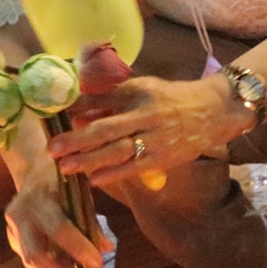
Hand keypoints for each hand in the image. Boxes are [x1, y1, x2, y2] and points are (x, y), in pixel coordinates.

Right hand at [3, 157, 107, 267]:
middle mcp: (20, 215)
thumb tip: (107, 249)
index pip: (60, 230)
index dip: (79, 249)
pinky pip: (31, 259)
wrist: (33, 168)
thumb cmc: (64, 179)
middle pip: (36, 256)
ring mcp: (11, 228)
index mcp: (40, 199)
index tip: (99, 263)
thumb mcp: (80, 192)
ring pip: (31, 263)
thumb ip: (91, 220)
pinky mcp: (12, 237)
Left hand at [47, 74, 250, 187]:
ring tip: (66, 166)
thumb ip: (112, 97)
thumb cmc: (171, 99)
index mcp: (139, 92)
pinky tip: (95, 179)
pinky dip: (114, 174)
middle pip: (106, 128)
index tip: (52, 114)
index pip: (102, 98)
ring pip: (118, 151)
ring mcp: (157, 138)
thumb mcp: (143, 88)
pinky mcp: (165, 157)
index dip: (77, 107)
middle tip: (52, 148)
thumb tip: (77, 109)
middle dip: (77, 140)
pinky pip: (135, 167)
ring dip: (90, 160)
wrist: (214, 111)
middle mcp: (147, 114)